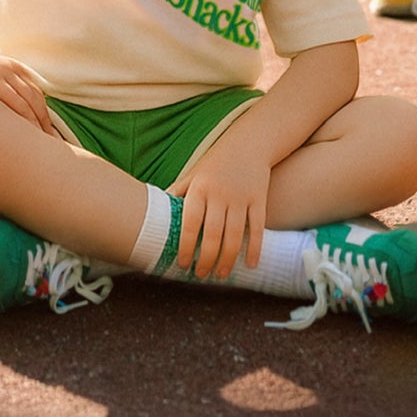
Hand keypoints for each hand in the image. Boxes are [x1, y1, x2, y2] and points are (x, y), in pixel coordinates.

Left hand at [169, 132, 270, 280]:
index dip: (186, 246)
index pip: (190, 223)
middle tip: (202, 275)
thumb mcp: (194, 173)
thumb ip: (178, 193)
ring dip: (227, 259)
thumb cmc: (216, 162)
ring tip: (221, 275)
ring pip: (234, 235)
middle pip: (212, 234)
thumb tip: (157, 213)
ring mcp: (240, 196)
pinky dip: (254, 248)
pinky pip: (257, 228)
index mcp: (199, 188)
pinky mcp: (259, 198)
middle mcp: (219, 193)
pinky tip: (250, 264)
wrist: (249, 142)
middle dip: (207, 259)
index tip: (183, 264)